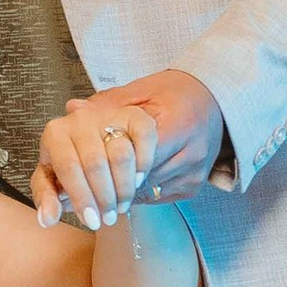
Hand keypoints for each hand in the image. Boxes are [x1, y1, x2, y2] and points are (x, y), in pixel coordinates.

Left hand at [32, 70, 224, 226]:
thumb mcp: (141, 90)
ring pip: (147, 192)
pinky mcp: (194, 187)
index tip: (81, 169)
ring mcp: (195, 174)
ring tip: (93, 191)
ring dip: (122, 192)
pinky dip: (137, 193)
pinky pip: (158, 197)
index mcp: (179, 125)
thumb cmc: (173, 92)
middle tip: (79, 188)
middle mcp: (192, 153)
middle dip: (110, 184)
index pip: (136, 156)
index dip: (108, 164)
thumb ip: (108, 103)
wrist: (215, 101)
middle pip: (141, 179)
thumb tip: (72, 108)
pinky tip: (120, 188)